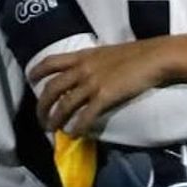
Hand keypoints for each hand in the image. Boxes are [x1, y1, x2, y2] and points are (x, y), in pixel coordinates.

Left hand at [28, 39, 167, 135]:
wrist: (155, 57)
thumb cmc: (136, 53)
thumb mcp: (107, 52)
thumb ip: (92, 61)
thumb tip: (85, 71)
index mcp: (83, 55)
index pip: (51, 61)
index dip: (37, 71)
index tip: (31, 80)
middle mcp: (83, 68)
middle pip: (52, 88)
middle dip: (42, 105)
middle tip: (40, 117)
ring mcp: (92, 83)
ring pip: (64, 104)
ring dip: (55, 119)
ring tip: (52, 129)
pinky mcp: (104, 96)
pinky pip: (85, 116)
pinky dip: (77, 127)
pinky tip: (74, 134)